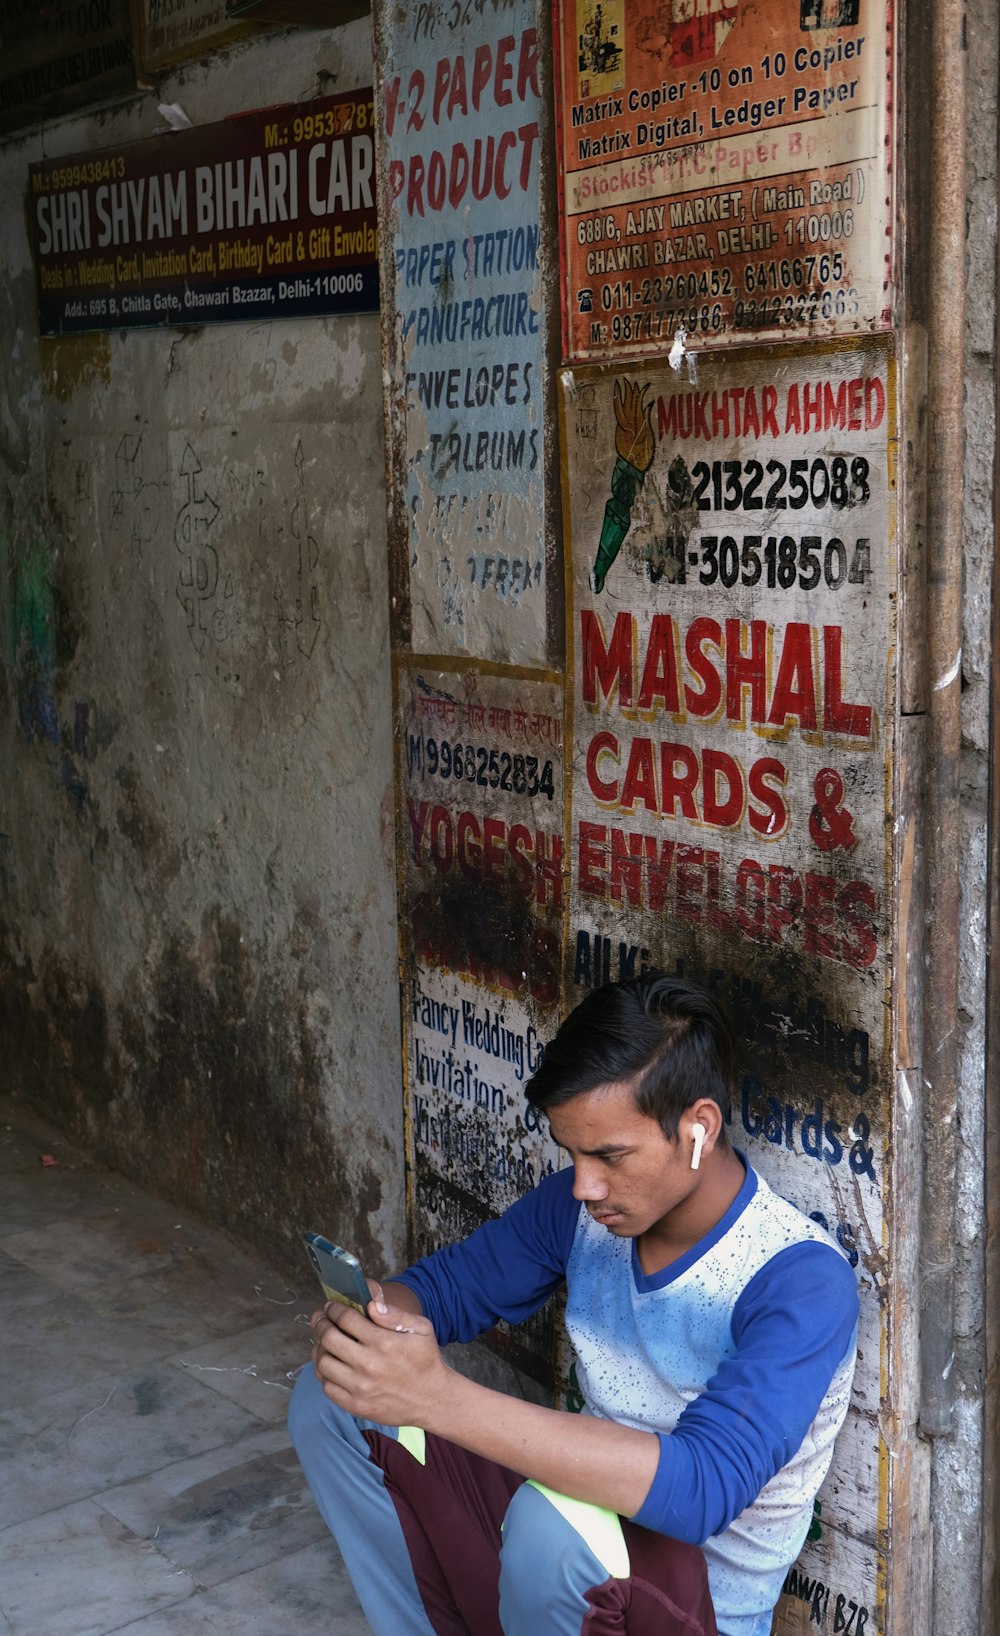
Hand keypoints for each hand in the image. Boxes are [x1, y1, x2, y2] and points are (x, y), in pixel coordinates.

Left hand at [310, 1287, 446, 1427]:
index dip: (334, 1309)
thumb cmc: (426, 1360)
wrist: (432, 1399)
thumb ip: (395, 1314)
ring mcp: (360, 1388)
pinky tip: (330, 1365)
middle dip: (321, 1324)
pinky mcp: (356, 1406)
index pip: (346, 1319)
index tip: (331, 1307)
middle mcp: (368, 1365)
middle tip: (321, 1319)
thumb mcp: (421, 1329)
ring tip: (323, 1342)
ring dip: (319, 1349)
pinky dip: (324, 1374)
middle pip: (329, 1338)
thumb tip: (371, 1304)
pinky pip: (327, 1387)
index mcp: (383, 1342)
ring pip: (323, 1363)